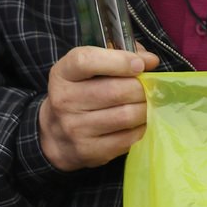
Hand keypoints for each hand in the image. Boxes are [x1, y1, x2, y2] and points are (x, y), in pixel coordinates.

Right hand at [39, 44, 159, 171]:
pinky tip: (138, 123)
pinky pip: (128, 138)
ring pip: (126, 115)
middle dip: (141, 88)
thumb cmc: (81, 94)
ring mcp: (75, 128)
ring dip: (144, 109)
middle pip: (116, 91)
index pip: (87, 61)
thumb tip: (150, 60)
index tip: (140, 64)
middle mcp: (64, 100)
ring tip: (145, 105)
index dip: (119, 61)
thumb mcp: (89, 70)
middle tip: (148, 89)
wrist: (55, 134)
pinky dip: (141, 128)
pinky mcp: (88, 150)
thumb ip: (118, 56)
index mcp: (62, 74)